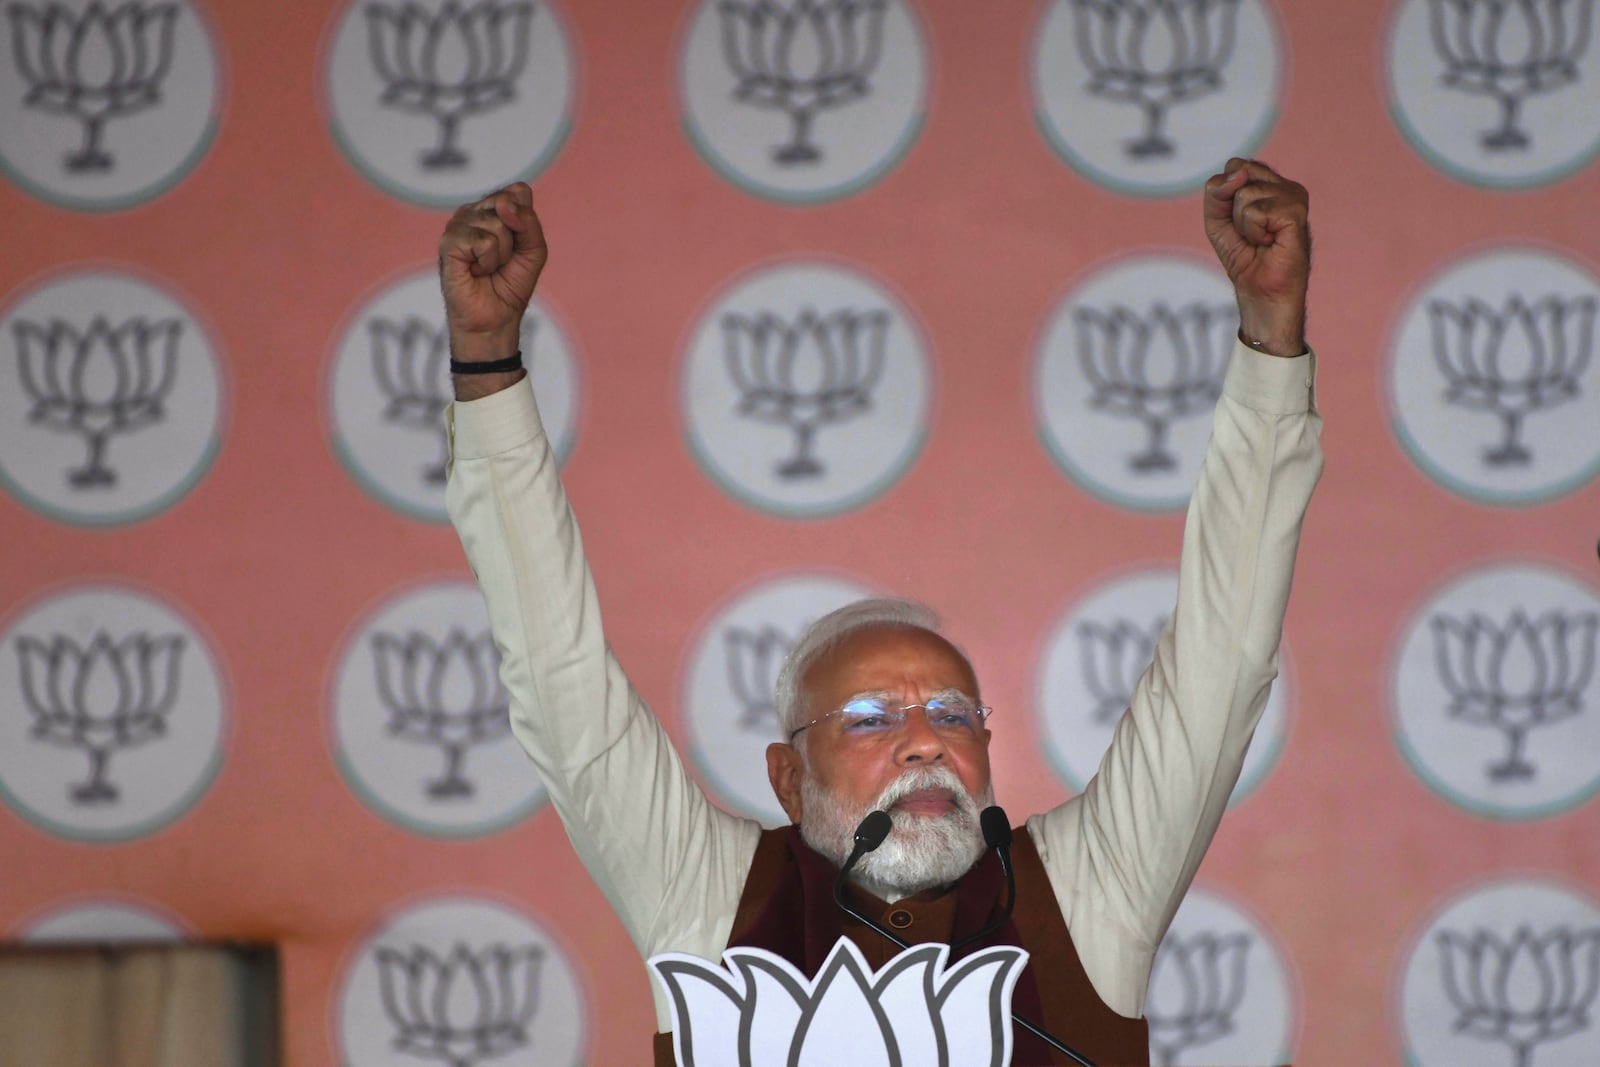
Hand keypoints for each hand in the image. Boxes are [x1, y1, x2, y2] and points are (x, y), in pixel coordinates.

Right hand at [438, 182, 547, 365]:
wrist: (496, 317)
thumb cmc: (511, 284)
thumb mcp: (535, 250)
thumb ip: (529, 222)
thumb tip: (505, 206)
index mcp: (492, 209)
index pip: (518, 191)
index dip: (526, 219)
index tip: (519, 244)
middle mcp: (472, 212)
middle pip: (508, 204)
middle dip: (515, 239)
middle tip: (502, 260)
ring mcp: (458, 225)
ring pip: (497, 224)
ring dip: (501, 255)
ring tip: (488, 268)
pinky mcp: (448, 242)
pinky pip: (483, 241)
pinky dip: (488, 262)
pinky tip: (476, 271)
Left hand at [1202, 159, 1309, 356]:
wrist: (1260, 292)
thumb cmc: (1243, 257)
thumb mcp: (1217, 220)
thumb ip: (1216, 191)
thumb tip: (1238, 172)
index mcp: (1270, 183)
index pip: (1234, 165)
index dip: (1224, 197)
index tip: (1238, 223)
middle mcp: (1285, 185)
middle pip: (1238, 172)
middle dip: (1231, 209)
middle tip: (1250, 232)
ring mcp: (1294, 196)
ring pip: (1245, 194)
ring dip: (1243, 225)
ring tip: (1261, 239)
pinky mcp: (1297, 211)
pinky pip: (1255, 211)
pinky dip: (1253, 232)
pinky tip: (1269, 242)